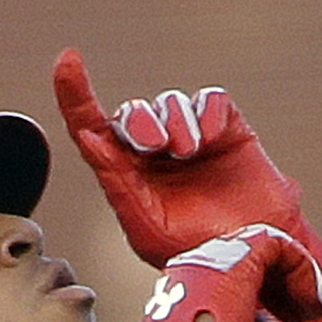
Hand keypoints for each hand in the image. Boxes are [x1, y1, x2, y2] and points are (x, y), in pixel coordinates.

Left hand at [55, 48, 317, 271]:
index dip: (76, 94)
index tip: (68, 62)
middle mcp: (154, 152)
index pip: (92, 128)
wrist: (253, 259)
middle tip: (154, 146)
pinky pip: (210, 100)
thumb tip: (89, 138)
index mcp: (126, 175)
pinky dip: (207, 113)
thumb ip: (115, 182)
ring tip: (189, 153)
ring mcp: (190, 136)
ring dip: (175, 122)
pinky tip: (211, 139)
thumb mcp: (146, 227)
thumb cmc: (196, 252)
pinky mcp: (226, 128)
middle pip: (133, 113)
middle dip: (139, 122)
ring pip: (170, 103)